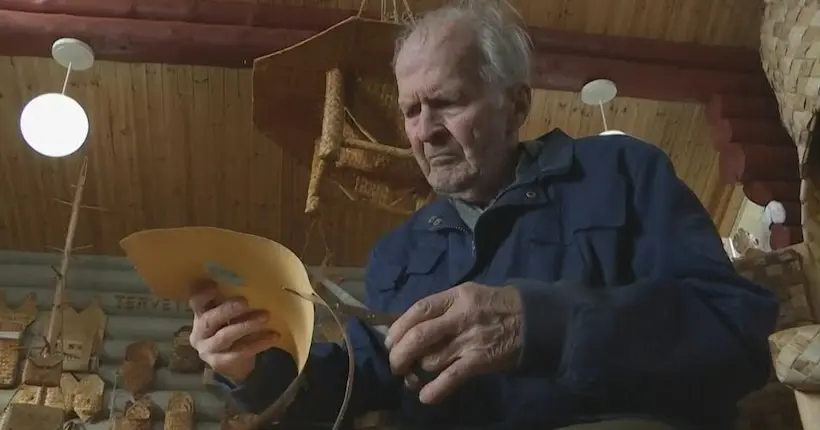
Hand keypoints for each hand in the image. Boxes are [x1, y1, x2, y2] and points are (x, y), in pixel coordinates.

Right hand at [188, 280, 279, 382]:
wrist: (234, 364)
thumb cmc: (232, 329)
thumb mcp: (228, 315)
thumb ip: (231, 302)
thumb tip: (250, 281)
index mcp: (200, 315)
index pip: (196, 301)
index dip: (204, 293)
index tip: (215, 285)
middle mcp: (200, 332)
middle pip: (210, 320)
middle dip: (228, 309)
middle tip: (245, 302)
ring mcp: (208, 350)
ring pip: (225, 336)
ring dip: (247, 325)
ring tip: (266, 317)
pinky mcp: (220, 363)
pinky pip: (240, 352)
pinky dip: (258, 343)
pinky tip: (273, 336)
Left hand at [385, 282, 522, 403]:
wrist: (533, 320)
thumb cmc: (496, 306)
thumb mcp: (469, 295)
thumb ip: (443, 307)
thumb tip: (411, 325)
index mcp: (456, 296)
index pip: (419, 310)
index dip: (399, 326)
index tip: (390, 340)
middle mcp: (460, 317)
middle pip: (418, 336)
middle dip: (400, 353)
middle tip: (395, 364)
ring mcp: (469, 340)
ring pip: (431, 359)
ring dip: (416, 371)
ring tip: (412, 377)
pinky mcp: (479, 361)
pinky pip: (451, 378)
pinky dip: (435, 390)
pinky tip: (425, 396)